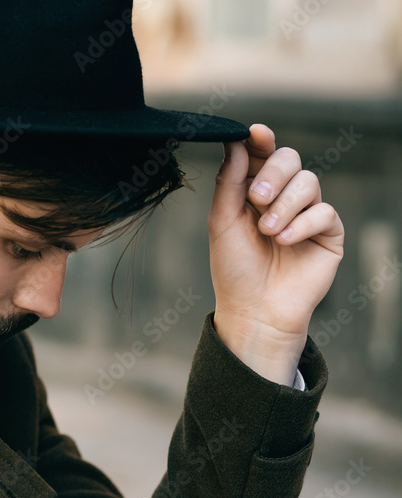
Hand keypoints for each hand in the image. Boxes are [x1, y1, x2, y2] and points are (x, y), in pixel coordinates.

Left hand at [208, 124, 344, 384]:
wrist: (254, 310)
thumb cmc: (234, 268)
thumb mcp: (222, 222)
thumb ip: (229, 183)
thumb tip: (235, 143)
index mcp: (253, 191)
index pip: (260, 155)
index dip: (259, 141)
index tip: (255, 133)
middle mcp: (282, 197)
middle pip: (290, 158)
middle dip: (274, 173)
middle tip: (257, 198)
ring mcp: (307, 214)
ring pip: (309, 182)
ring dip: (284, 205)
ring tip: (267, 231)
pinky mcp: (328, 233)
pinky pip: (324, 212)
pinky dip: (301, 224)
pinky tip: (284, 241)